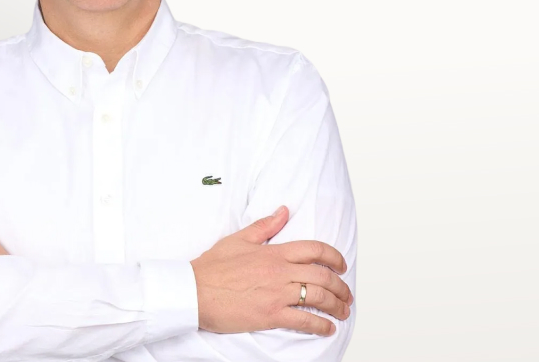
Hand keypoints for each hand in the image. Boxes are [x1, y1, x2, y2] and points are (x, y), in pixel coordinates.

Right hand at [189, 205, 352, 336]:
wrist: (193, 291)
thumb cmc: (212, 267)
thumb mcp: (238, 239)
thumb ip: (265, 226)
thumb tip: (284, 211)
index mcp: (273, 252)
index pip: (314, 250)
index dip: (334, 257)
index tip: (341, 266)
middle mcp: (279, 271)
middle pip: (323, 276)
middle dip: (340, 287)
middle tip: (346, 294)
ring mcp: (276, 293)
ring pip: (318, 297)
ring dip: (336, 306)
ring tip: (342, 311)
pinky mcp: (270, 314)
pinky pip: (304, 320)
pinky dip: (321, 326)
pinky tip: (328, 328)